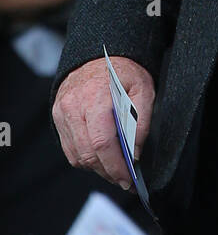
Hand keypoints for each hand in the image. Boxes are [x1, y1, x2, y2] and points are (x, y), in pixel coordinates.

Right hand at [52, 56, 154, 189]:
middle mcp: (73, 106)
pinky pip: (70, 148)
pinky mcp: (57, 117)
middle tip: (124, 179)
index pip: (101, 142)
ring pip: (77, 155)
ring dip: (96, 167)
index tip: (127, 177)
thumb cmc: (122, 72)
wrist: (98, 55)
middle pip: (87, 153)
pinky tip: (100, 156)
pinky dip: (85, 158)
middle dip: (107, 171)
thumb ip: (140, 121)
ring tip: (114, 168)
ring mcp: (62, 112)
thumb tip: (135, 152)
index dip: (115, 165)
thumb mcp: (143, 89)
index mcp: (96, 97)